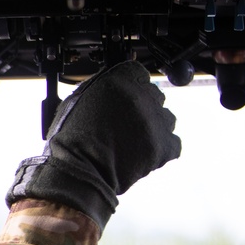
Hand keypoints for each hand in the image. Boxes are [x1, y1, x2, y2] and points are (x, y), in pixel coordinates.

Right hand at [6, 61, 181, 228]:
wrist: (79, 171)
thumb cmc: (71, 140)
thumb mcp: (76, 101)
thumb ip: (100, 88)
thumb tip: (112, 85)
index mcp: (119, 81)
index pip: (137, 72)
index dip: (130, 86)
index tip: (124, 98)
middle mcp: (141, 96)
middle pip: (154, 94)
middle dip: (142, 107)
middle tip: (125, 124)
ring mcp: (155, 121)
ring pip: (166, 118)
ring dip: (153, 127)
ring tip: (132, 140)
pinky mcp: (164, 145)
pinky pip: (174, 142)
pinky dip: (162, 148)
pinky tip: (142, 152)